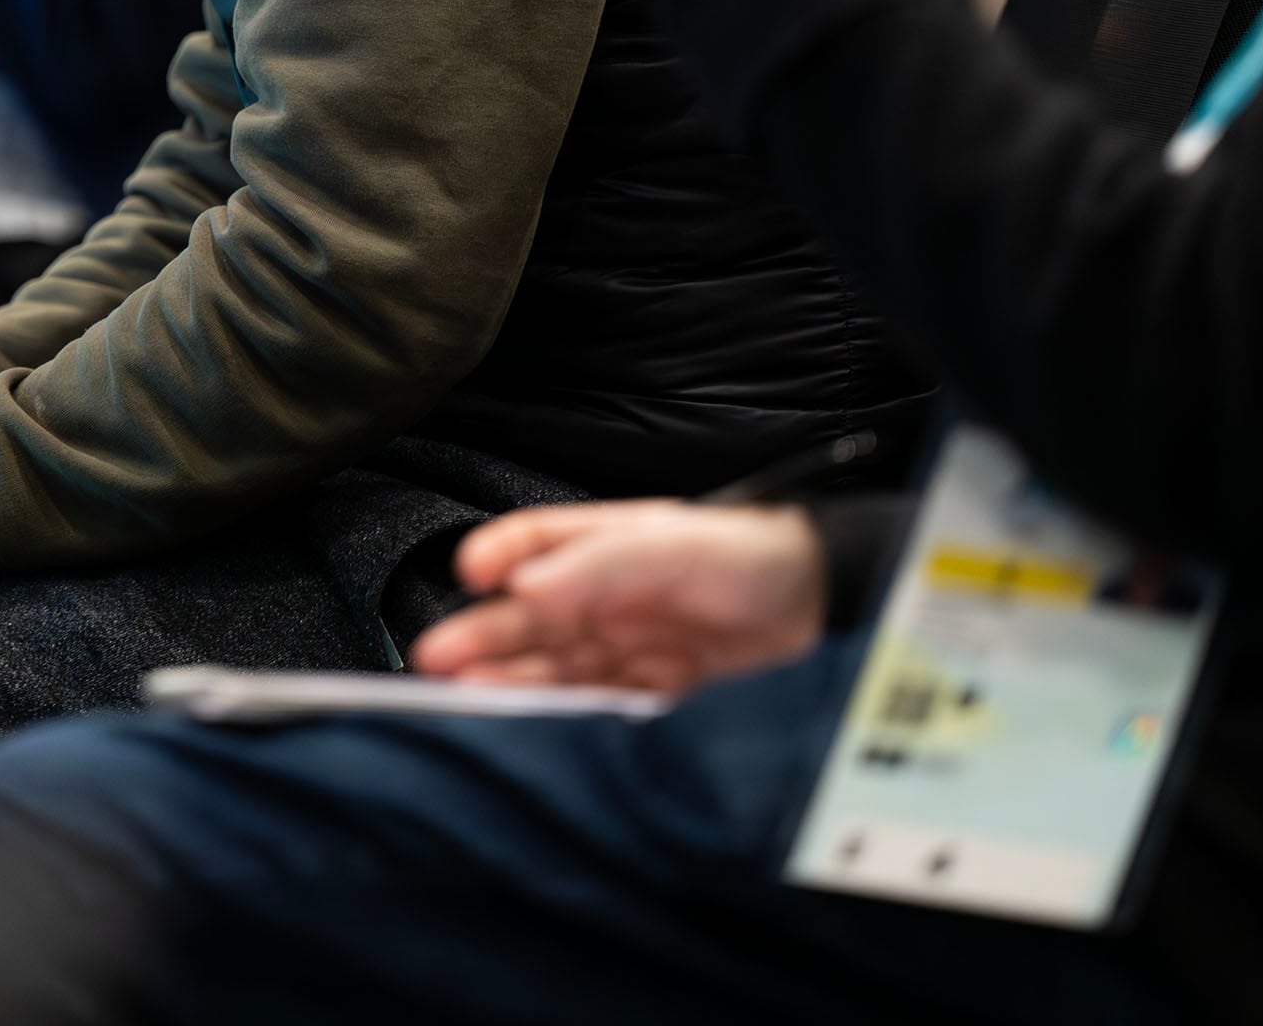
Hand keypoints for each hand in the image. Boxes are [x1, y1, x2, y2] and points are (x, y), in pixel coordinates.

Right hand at [409, 500, 827, 696]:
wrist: (827, 606)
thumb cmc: (753, 553)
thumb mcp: (672, 546)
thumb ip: (599, 566)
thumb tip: (523, 586)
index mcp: (609, 543)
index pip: (537, 541)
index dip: (499, 555)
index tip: (468, 575)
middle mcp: (611, 592)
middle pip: (532, 614)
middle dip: (482, 636)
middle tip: (435, 661)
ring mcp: (631, 640)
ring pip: (554, 662)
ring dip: (509, 679)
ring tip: (462, 695)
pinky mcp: (656, 688)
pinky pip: (595, 701)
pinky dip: (560, 712)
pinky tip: (531, 721)